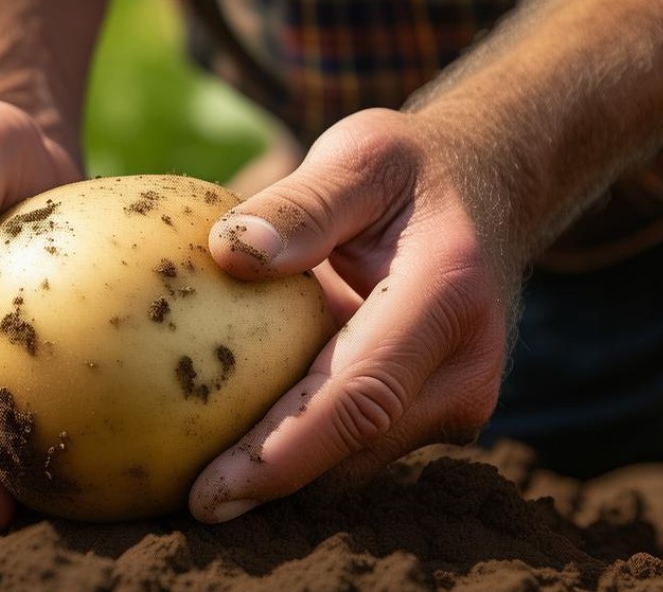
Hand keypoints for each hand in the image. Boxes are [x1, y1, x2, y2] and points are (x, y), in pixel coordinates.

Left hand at [190, 107, 513, 521]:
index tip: (208, 494)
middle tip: (174, 505)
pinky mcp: (435, 413)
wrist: (488, 191)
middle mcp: (465, 365)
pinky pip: (360, 444)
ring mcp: (458, 398)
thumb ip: (301, 203)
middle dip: (269, 487)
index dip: (282, 454)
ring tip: (191, 489)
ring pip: (357, 461)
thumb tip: (227, 252)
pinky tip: (230, 452)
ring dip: (282, 476)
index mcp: (445, 296)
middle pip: (355, 450)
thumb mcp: (359, 156)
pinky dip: (301, 452)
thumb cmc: (411, 170)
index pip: (359, 397)